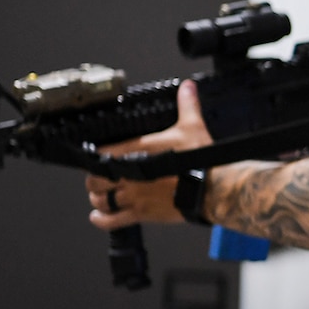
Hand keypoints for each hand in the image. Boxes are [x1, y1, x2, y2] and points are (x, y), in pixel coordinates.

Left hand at [86, 80, 212, 229]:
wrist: (214, 189)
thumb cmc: (202, 160)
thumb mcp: (193, 127)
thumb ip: (187, 105)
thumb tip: (188, 87)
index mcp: (137, 151)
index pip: (101, 154)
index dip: (96, 157)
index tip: (99, 159)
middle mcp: (129, 175)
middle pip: (94, 181)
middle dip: (94, 181)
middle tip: (99, 180)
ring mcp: (134, 196)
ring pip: (100, 201)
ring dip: (98, 200)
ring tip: (102, 198)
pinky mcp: (142, 214)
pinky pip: (112, 220)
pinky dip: (102, 220)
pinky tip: (99, 216)